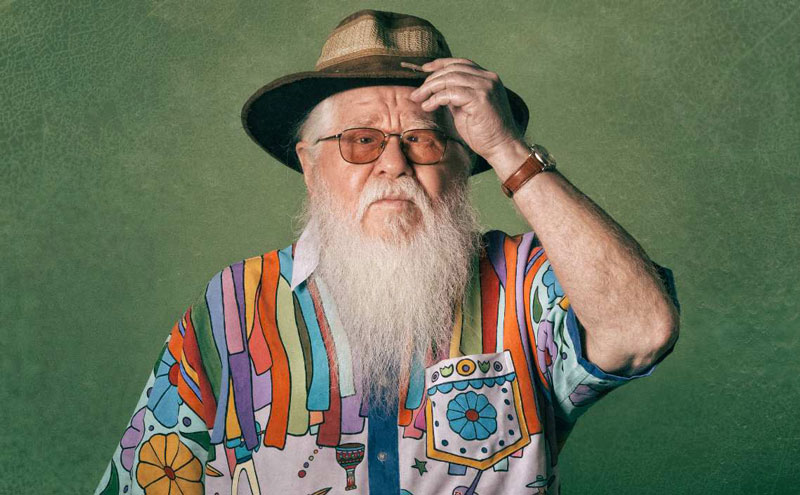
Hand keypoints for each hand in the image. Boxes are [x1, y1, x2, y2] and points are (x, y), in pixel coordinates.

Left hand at [408, 58, 524, 164]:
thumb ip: (455, 96)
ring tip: (419, 99)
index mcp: (487, 78)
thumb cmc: (484, 132)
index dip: (440, 64)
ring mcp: (486, 87)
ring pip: (450, 78)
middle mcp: (488, 78)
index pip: (460, 63)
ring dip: (430, 88)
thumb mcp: (466, 108)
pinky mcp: (480, 98)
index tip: (424, 70)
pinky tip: (428, 106)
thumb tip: (436, 91)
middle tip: (417, 93)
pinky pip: (450, 92)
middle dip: (431, 79)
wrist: (502, 147)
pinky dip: (436, 98)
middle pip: (453, 69)